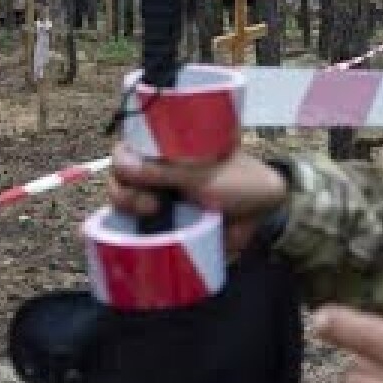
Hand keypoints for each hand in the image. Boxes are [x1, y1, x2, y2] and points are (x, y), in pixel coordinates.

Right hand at [107, 143, 288, 255]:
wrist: (262, 217)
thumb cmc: (239, 182)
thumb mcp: (202, 174)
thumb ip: (165, 170)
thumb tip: (124, 167)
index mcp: (167, 147)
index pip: (129, 146)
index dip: (122, 158)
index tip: (131, 170)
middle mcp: (157, 170)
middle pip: (120, 176)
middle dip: (124, 189)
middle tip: (150, 202)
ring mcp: (158, 198)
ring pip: (123, 201)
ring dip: (127, 208)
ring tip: (151, 216)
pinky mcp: (162, 225)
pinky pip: (134, 228)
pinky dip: (126, 232)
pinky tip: (127, 236)